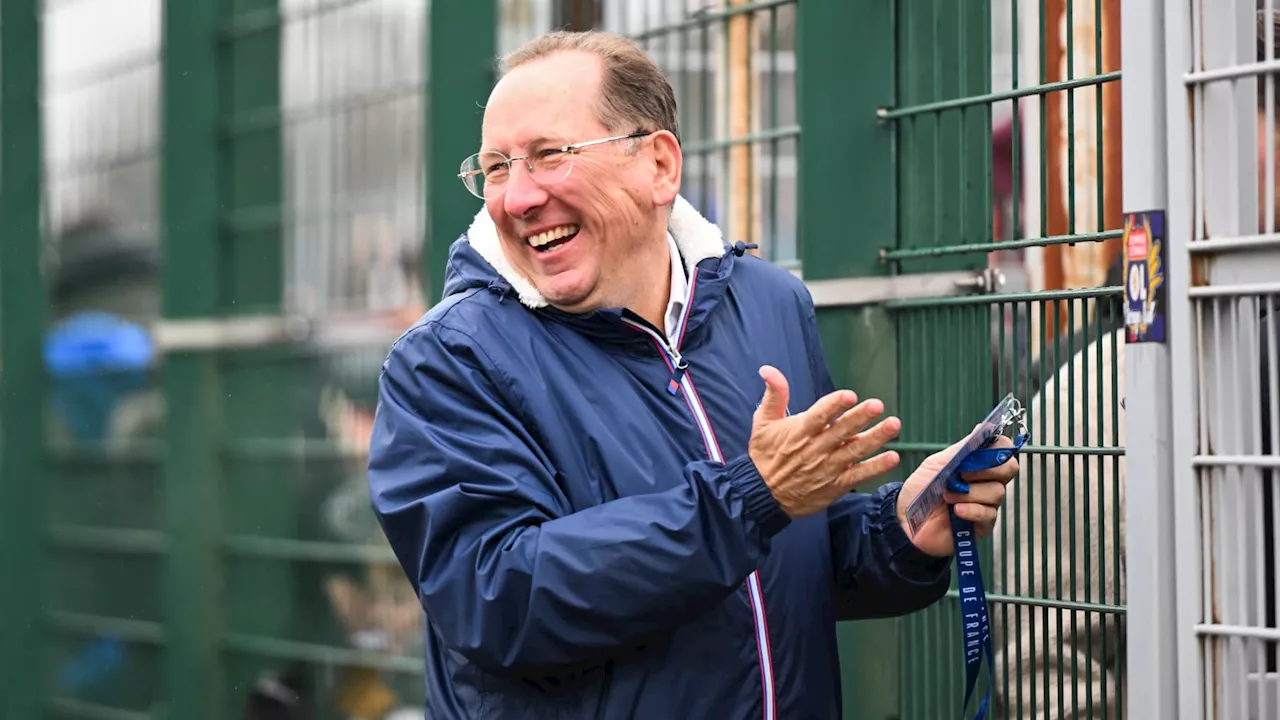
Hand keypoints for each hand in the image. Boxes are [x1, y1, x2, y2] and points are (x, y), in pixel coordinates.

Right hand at [749, 365, 901, 517]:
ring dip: (875, 438)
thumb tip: (768, 369)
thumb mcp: (763, 423)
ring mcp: (827, 468)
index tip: (849, 395)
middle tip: (877, 405)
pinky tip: (893, 457)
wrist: (763, 495)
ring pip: (854, 451)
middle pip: (841, 431)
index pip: (818, 416)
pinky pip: (858, 475)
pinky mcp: (835, 485)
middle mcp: (815, 449)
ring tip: (893, 425)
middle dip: (860, 417)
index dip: (834, 405)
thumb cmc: (765, 456)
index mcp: (799, 432)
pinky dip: (876, 467)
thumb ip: (774, 395)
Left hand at [894, 432, 1018, 556]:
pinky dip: (971, 510)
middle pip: (1009, 468)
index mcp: (977, 464)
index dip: (997, 448)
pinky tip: (956, 511)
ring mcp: (987, 503)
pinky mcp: (983, 524)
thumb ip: (961, 449)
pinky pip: (988, 513)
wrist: (905, 519)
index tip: (978, 453)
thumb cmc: (920, 490)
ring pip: (997, 491)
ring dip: (970, 492)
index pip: (1003, 449)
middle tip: (962, 474)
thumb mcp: (937, 464)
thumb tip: (981, 429)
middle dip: (986, 469)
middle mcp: (986, 482)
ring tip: (947, 496)